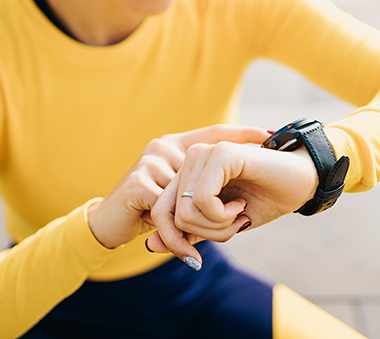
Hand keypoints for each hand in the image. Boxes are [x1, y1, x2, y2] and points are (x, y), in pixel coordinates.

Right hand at [86, 125, 269, 248]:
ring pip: (192, 194)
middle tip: (243, 218)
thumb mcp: (180, 193)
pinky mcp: (139, 183)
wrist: (108, 223)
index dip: (243, 132)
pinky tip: (185, 246)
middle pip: (207, 170)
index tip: (271, 134)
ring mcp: (150, 162)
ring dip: (200, 220)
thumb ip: (201, 184)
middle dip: (223, 197)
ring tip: (202, 240)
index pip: (215, 132)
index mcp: (177, 144)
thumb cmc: (148, 209)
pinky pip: (172, 209)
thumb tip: (240, 184)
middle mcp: (164, 146)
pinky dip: (180, 229)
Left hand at [146, 141, 318, 265]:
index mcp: (189, 172)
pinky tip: (240, 205)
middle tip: (232, 226)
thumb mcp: (222, 224)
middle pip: (171, 215)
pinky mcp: (219, 153)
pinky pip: (202, 201)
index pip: (161, 212)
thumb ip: (189, 231)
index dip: (173, 241)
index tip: (193, 260)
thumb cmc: (265, 199)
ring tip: (238, 214)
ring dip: (216, 226)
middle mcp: (191, 157)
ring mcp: (204, 153)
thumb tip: (151, 245)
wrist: (302, 181)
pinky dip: (222, 215)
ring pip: (186, 211)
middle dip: (202, 235)